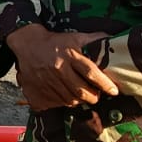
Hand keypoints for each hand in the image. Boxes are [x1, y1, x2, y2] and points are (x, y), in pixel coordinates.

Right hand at [3, 25, 117, 112]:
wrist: (28, 45)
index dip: (105, 84)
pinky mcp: (39, 91)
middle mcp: (58, 69)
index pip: (91, 73)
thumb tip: (112, 40)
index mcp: (69, 55)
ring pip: (71, 100)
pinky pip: (57, 103)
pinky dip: (64, 102)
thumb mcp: (74, 37)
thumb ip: (94, 40)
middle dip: (93, 96)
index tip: (114, 91)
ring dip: (79, 100)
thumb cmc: (55, 42)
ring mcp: (47, 82)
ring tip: (81, 94)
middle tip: (96, 95)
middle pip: (82, 91)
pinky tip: (66, 95)